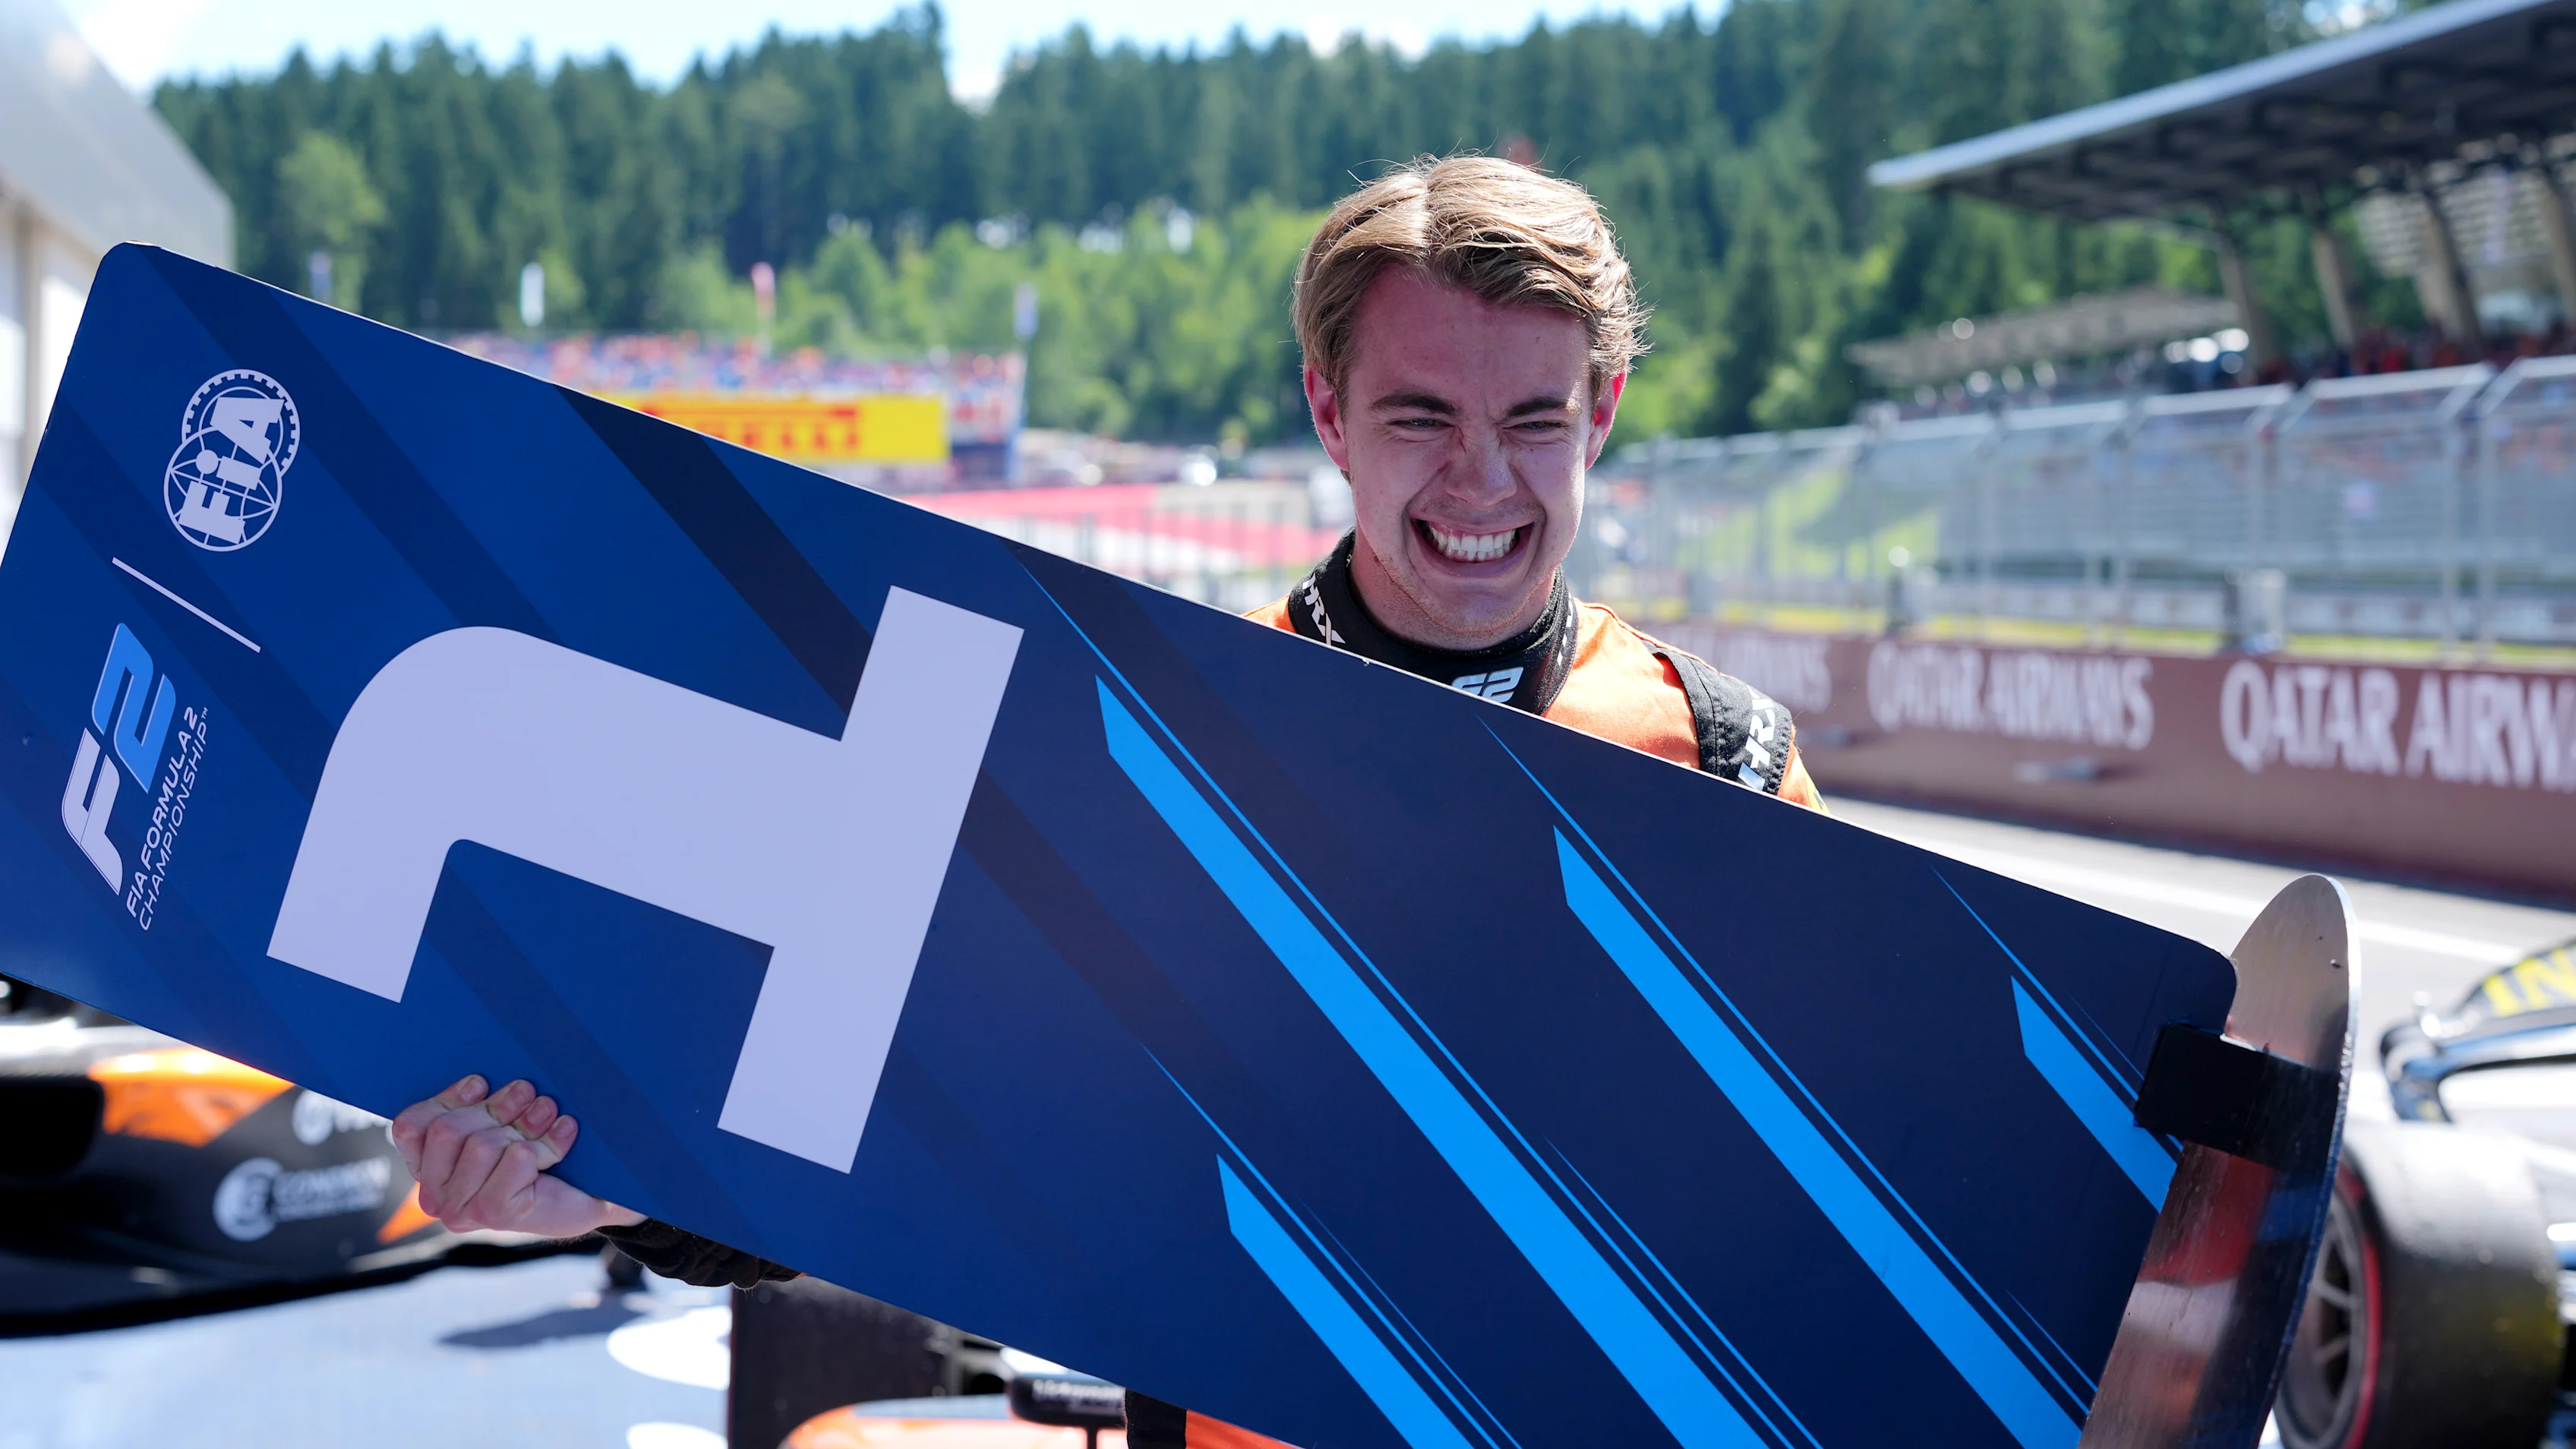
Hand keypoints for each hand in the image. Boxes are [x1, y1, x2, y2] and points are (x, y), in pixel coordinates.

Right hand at [387, 1075, 644, 1237]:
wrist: (588, 1199)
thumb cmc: (539, 1158)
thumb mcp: (501, 1126)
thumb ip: (478, 1107)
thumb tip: (483, 1075)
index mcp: (428, 1169)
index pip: (410, 1126)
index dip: (446, 1098)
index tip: (481, 1083)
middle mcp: (436, 1195)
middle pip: (447, 1130)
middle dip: (495, 1107)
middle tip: (527, 1093)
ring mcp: (463, 1209)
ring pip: (482, 1144)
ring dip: (524, 1124)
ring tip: (546, 1114)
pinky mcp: (495, 1214)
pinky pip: (516, 1158)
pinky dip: (546, 1143)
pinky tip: (563, 1136)